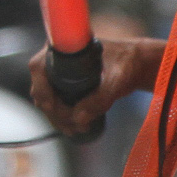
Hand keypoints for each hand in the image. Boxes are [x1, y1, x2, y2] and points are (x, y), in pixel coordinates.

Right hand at [29, 36, 163, 137]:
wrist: (138, 63)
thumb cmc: (128, 64)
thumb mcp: (116, 81)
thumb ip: (100, 99)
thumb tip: (78, 120)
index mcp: (63, 46)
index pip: (38, 69)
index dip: (43, 91)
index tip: (58, 111)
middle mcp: (56, 56)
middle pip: (41, 87)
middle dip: (53, 111)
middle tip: (72, 127)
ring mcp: (60, 70)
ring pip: (46, 97)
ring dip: (56, 116)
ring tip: (75, 130)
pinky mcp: (66, 82)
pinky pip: (55, 100)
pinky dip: (61, 115)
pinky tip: (73, 126)